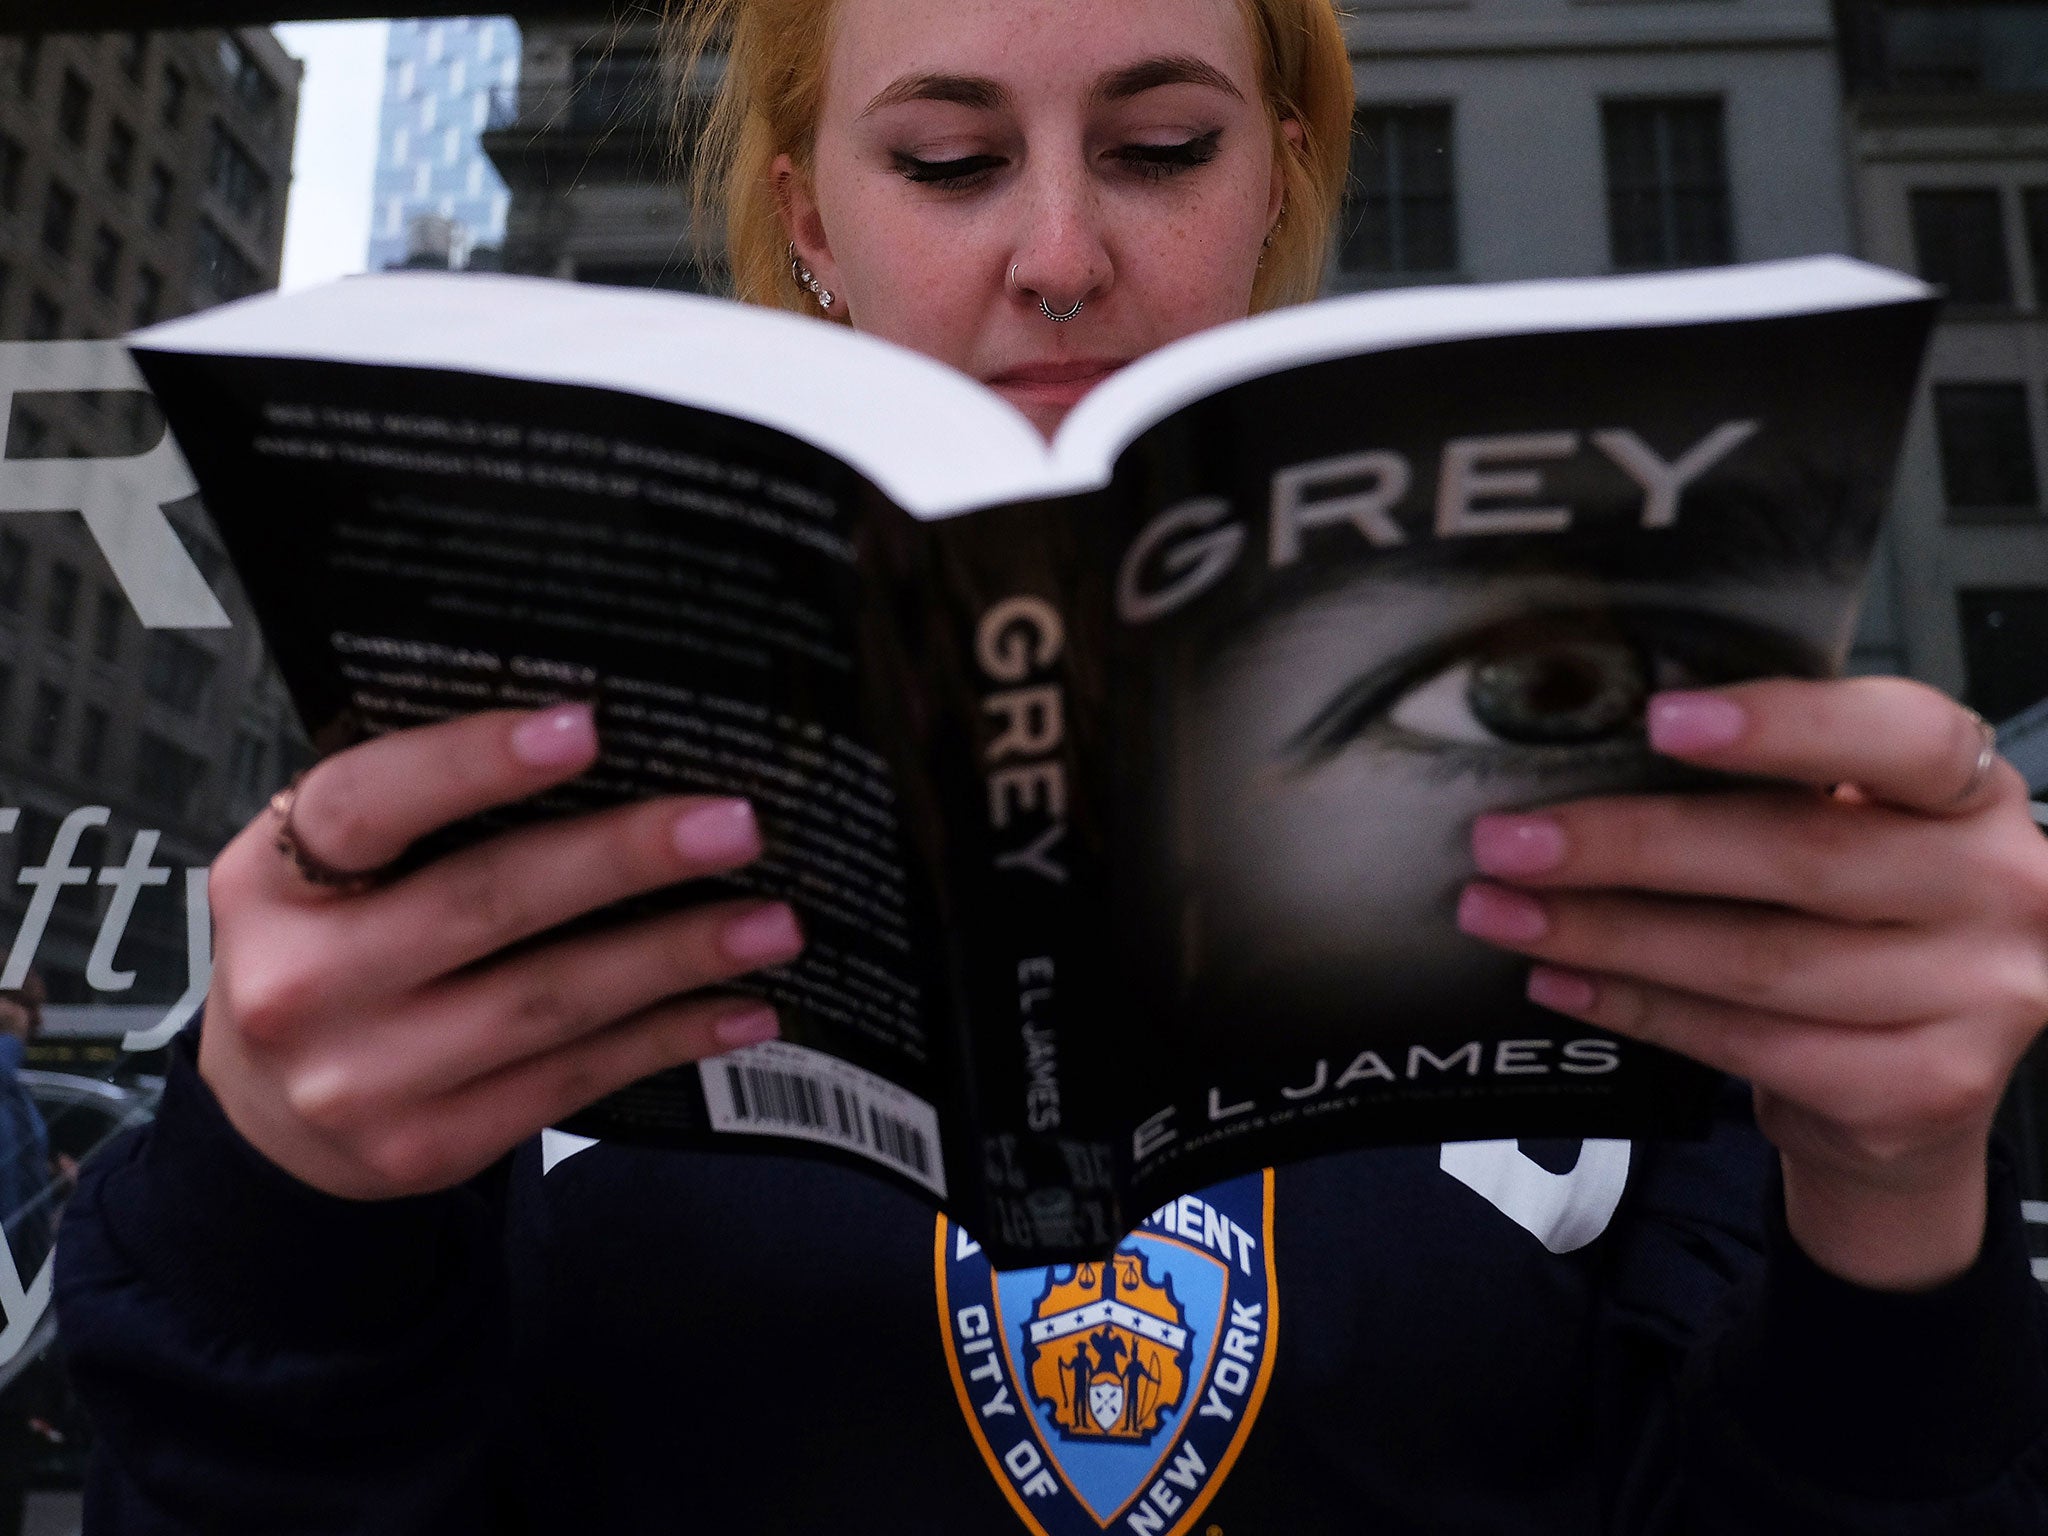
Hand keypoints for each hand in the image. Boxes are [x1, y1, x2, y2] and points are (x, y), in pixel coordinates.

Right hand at [200, 703, 803, 1200]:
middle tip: (736, 825)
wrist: (270, 1116)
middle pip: (486, 903)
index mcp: (270, 882)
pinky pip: (572, 1080)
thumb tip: (604, 737)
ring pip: (548, 1002)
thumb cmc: (331, 946)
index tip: (587, 726)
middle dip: (625, 857)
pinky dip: (666, 1039)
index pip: (365, 806)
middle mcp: (302, 984)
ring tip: (774, 922)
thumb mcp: (323, 873)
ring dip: (675, 956)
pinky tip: (742, 1009)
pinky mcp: (426, 1148)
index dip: (474, 762)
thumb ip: (417, 813)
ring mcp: (363, 1080)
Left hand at [1455, 678, 2047, 1290]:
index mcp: (1976, 793)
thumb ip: (1768, 789)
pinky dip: (1635, 1008)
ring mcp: (1975, 999)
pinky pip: (1744, 1042)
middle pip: (1796, 857)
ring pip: (1756, 961)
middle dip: (1630, 846)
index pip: (1905, 738)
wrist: (1912, 1088)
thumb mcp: (1850, 832)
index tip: (1661, 719)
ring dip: (1606, 935)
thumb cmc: (1856, 924)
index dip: (1785, 723)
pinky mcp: (1918, 1089)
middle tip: (1509, 840)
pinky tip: (1559, 982)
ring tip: (1503, 914)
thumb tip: (1581, 749)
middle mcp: (2001, 890)